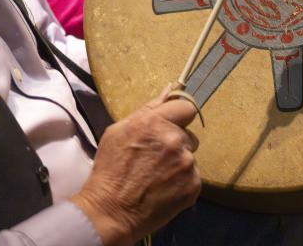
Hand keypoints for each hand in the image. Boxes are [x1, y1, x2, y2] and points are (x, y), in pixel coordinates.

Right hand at [70, 87, 200, 245]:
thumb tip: (170, 89)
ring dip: (178, 163)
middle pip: (188, 135)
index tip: (172, 126)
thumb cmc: (110, 170)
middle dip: (175, 143)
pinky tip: (163, 188)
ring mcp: (186, 164)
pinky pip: (193, 176)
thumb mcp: (118, 132)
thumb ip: (148, 109)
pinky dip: (181, 182)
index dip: (180, 116)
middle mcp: (174, 141)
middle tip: (155, 158)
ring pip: (190, 156)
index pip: (187, 108)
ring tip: (156, 176)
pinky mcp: (193, 185)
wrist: (109, 211)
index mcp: (155, 123)